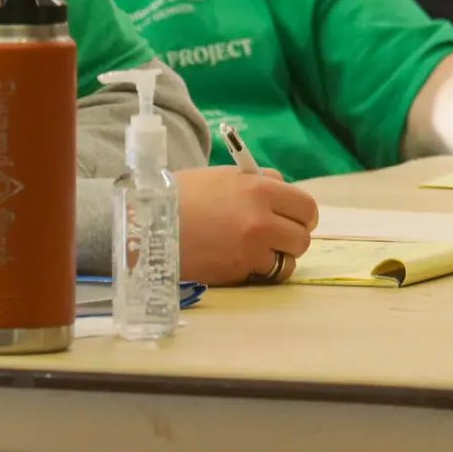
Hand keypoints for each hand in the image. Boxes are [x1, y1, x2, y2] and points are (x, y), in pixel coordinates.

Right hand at [176, 166, 317, 286]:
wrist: (146, 224)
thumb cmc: (182, 195)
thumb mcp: (224, 176)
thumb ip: (258, 182)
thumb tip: (282, 190)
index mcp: (259, 189)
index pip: (306, 206)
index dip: (304, 215)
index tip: (296, 219)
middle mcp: (261, 219)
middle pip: (302, 236)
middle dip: (293, 237)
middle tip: (278, 237)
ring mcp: (251, 249)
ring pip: (289, 260)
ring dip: (280, 257)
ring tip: (261, 252)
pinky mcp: (238, 271)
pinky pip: (267, 274)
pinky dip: (261, 271)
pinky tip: (246, 262)